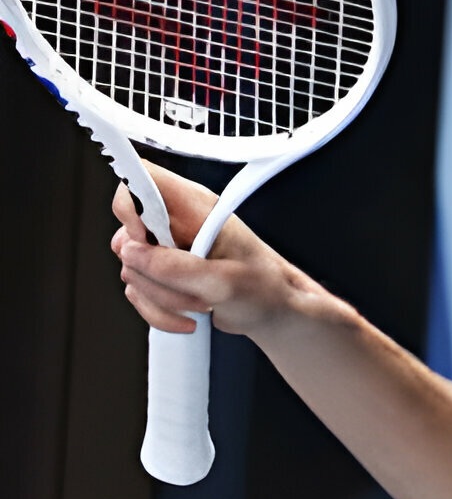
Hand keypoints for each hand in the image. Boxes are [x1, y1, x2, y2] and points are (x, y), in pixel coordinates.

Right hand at [112, 166, 321, 338]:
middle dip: (155, 273)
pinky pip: (137, 292)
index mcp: (194, 208)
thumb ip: (175, 267)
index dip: (130, 205)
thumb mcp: (224, 281)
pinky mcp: (161, 275)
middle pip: (128, 236)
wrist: (276, 315)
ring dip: (162, 297)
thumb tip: (132, 254)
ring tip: (202, 304)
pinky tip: (189, 318)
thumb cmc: (265, 290)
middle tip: (194, 287)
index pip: (141, 180)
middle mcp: (175, 224)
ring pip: (131, 269)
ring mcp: (165, 250)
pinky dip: (158, 311)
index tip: (144, 240)